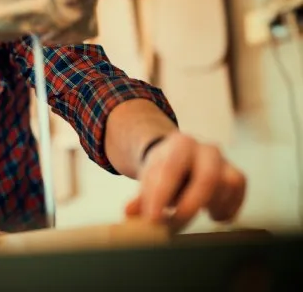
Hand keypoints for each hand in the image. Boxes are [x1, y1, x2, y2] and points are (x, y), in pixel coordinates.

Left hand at [125, 132, 246, 231]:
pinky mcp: (237, 177)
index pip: (171, 170)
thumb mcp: (149, 179)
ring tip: (185, 213)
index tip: (152, 219)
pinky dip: (225, 211)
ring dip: (206, 207)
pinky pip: (238, 196)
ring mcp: (225, 162)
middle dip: (190, 206)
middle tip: (172, 226)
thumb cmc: (163, 172)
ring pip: (225, 188)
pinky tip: (210, 215)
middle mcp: (207, 150)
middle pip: (207, 179)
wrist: (180, 160)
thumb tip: (130, 212)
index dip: (161, 196)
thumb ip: (141, 197)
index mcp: (180, 144)